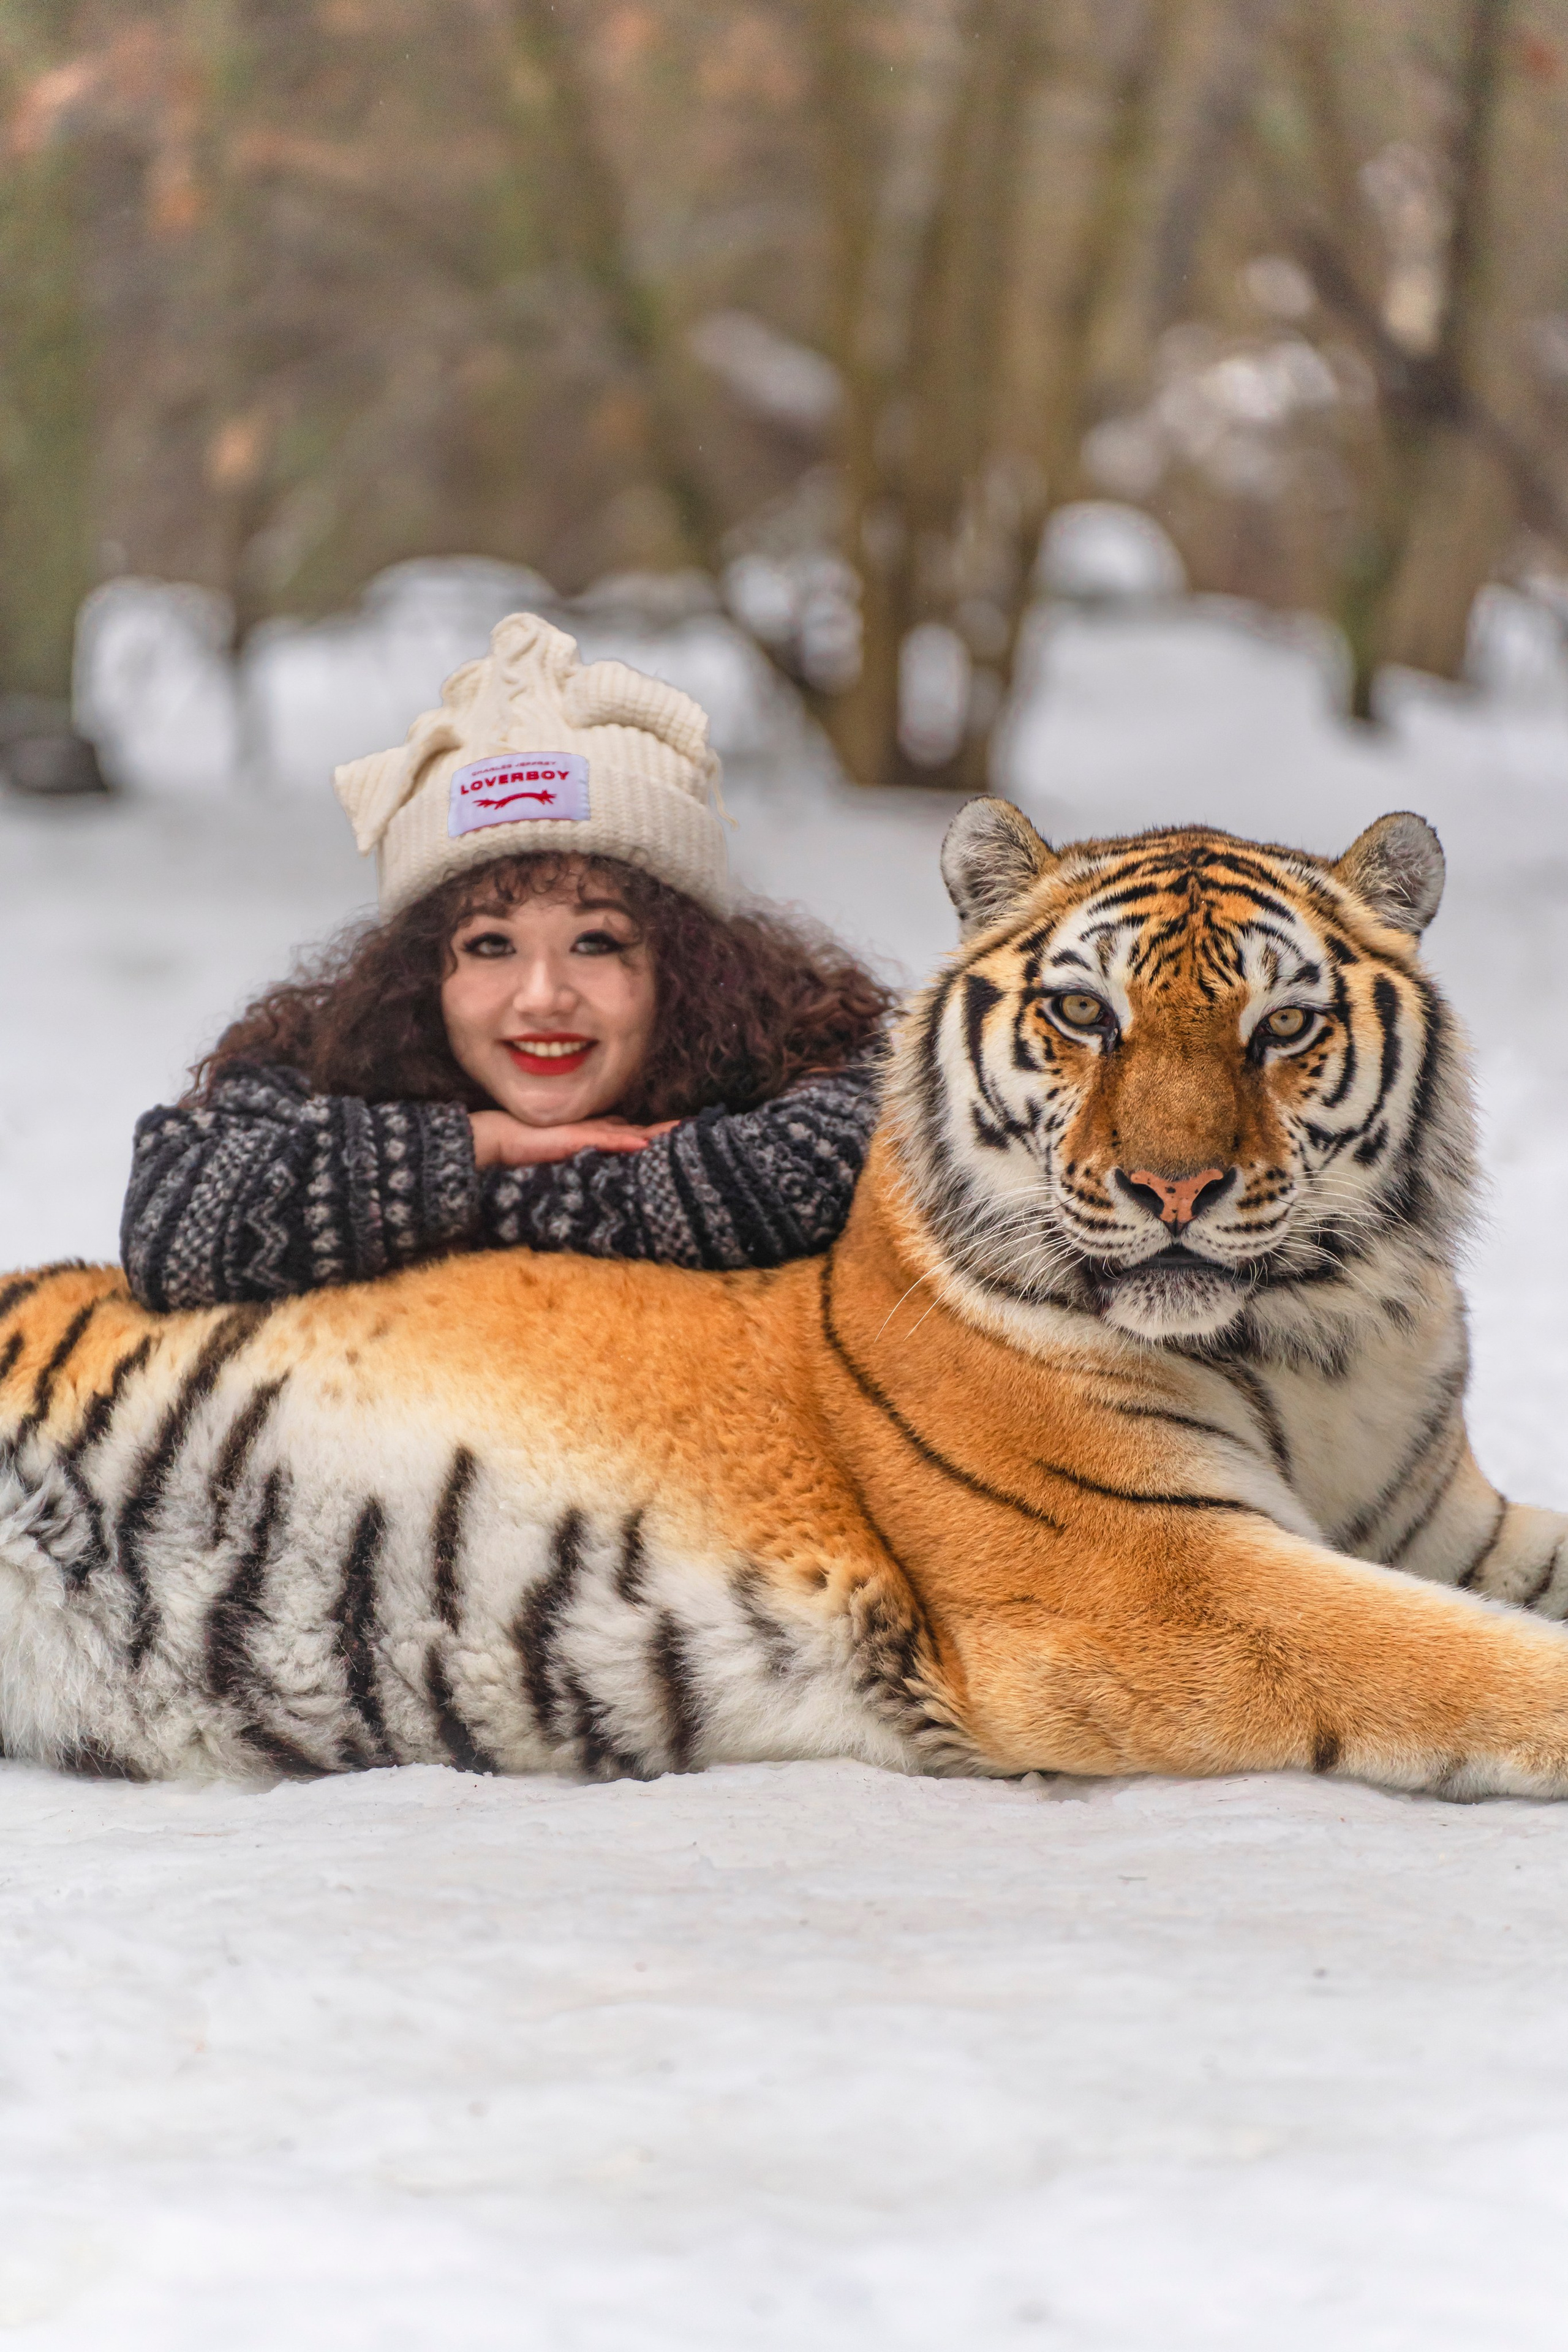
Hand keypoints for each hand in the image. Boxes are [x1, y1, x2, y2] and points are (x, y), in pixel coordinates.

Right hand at [470, 1110, 678, 1169]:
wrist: (498, 1140)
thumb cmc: (528, 1146)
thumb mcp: (568, 1151)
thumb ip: (592, 1147)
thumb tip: (620, 1146)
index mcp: (599, 1134)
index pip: (637, 1133)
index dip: (662, 1133)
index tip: (687, 1132)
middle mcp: (597, 1130)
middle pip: (642, 1130)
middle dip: (669, 1129)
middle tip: (700, 1126)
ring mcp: (587, 1133)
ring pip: (630, 1132)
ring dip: (657, 1133)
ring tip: (684, 1130)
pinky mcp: (573, 1139)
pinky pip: (603, 1141)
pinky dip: (623, 1142)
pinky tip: (642, 1145)